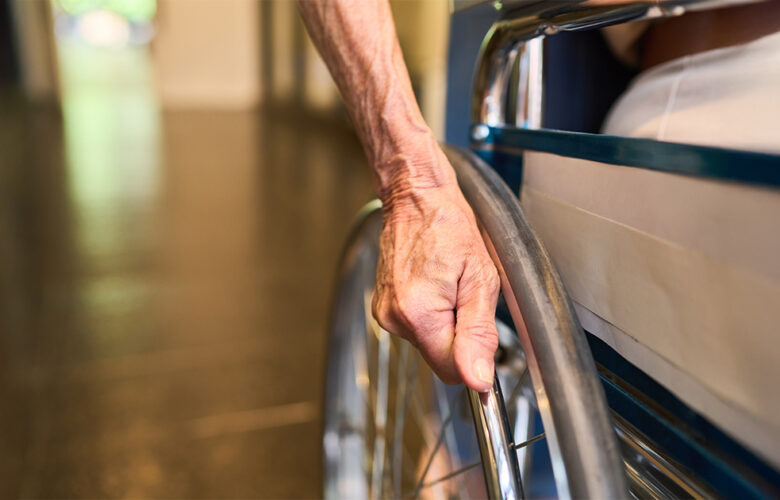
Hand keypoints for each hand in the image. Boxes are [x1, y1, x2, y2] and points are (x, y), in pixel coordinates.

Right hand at [372, 178, 500, 391]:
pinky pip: (416, 329)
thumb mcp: (480, 278)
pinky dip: (430, 315)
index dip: (474, 360)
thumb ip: (479, 334)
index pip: (452, 372)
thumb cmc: (449, 227)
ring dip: (446, 325)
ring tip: (449, 285)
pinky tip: (434, 285)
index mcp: (418, 315)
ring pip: (429, 344)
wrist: (416, 198)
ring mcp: (384, 313)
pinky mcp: (382, 308)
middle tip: (466, 296)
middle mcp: (394, 319)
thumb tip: (478, 380)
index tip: (483, 332)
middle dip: (460, 337)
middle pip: (439, 360)